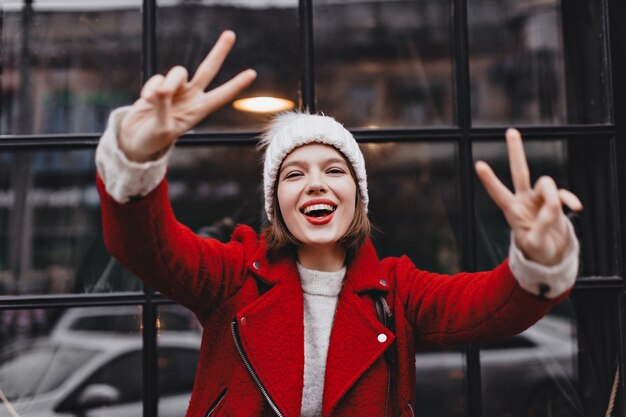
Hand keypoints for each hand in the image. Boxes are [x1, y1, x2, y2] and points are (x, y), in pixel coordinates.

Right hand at [119, 30, 256, 161]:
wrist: (135, 138)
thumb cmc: (153, 139)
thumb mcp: (162, 129)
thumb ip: (163, 108)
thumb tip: (162, 89)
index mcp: (199, 110)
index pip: (221, 95)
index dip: (236, 84)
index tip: (252, 73)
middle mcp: (191, 96)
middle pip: (208, 69)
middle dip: (219, 52)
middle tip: (230, 34)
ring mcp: (176, 89)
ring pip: (178, 72)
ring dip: (168, 83)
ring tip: (154, 99)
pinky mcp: (159, 85)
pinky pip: (157, 78)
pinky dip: (150, 88)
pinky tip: (146, 100)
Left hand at [475, 128, 581, 265]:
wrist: (550, 256)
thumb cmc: (536, 250)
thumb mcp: (535, 243)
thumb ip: (543, 225)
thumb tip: (554, 206)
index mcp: (512, 210)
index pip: (498, 193)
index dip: (489, 180)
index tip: (478, 164)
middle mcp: (524, 200)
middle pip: (520, 171)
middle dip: (516, 152)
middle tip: (511, 131)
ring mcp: (540, 199)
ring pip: (546, 182)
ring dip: (553, 196)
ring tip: (556, 213)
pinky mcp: (555, 201)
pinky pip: (563, 194)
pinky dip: (569, 199)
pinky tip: (576, 208)